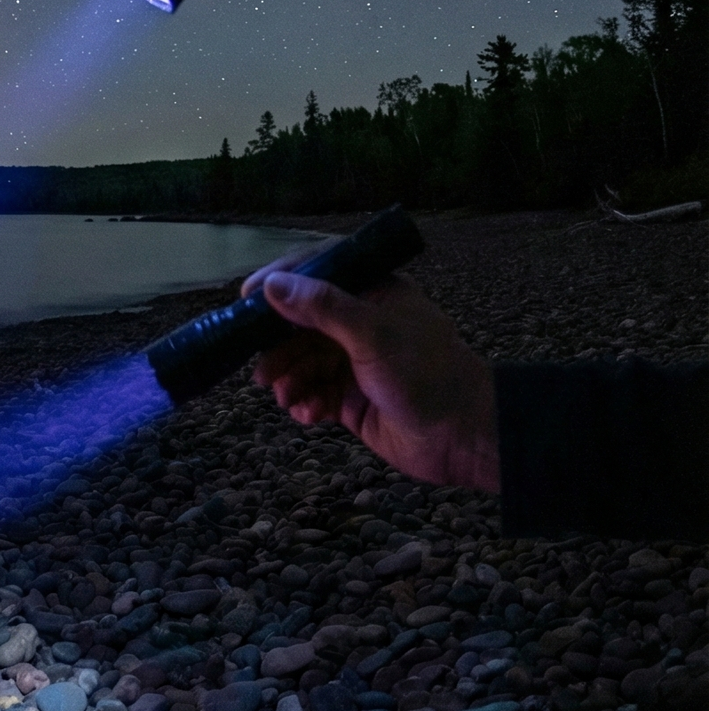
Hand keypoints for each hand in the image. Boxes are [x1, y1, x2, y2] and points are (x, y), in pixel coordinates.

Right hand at [240, 256, 500, 491]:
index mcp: (373, 294)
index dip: (280, 284)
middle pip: (300, 325)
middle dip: (278, 348)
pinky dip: (304, 403)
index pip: (318, 274)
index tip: (247, 299)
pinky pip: (313, 393)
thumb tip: (271, 285)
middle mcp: (360, 324)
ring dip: (289, 380)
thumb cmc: (425, 374)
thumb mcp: (373, 334)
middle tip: (261, 371)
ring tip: (287, 398)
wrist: (462, 436)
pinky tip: (308, 414)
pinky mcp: (350, 398)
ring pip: (302, 362)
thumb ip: (322, 307)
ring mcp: (354, 362)